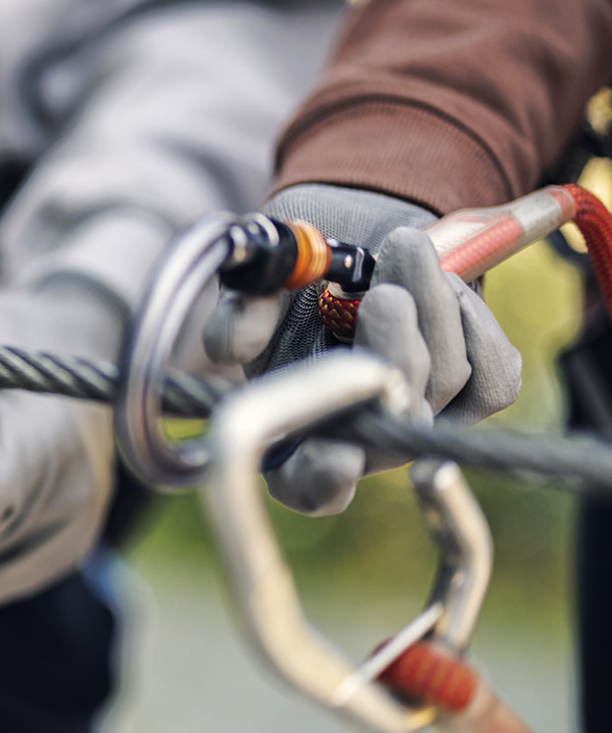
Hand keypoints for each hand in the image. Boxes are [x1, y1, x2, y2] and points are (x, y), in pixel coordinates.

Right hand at [203, 185, 520, 513]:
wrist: (360, 246)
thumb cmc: (296, 280)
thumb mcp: (254, 290)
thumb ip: (238, 317)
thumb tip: (237, 343)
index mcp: (293, 437)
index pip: (307, 486)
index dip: (323, 478)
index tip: (336, 453)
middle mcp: (360, 444)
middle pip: (391, 428)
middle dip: (392, 350)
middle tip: (382, 294)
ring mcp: (419, 425)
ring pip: (443, 384)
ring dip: (429, 305)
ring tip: (402, 249)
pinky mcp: (475, 400)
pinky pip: (494, 378)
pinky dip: (473, 320)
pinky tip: (445, 285)